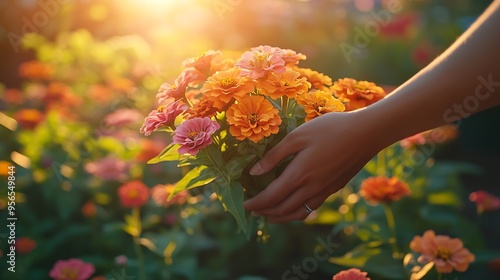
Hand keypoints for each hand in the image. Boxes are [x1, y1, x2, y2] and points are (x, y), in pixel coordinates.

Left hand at [244, 111, 382, 222]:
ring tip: (269, 216)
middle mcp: (311, 188)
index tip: (244, 204)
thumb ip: (274, 155)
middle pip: (282, 209)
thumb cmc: (330, 128)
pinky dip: (297, 212)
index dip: (255, 203)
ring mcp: (324, 191)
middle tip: (252, 210)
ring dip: (280, 217)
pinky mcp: (334, 188)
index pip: (270, 197)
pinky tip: (294, 207)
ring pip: (298, 213)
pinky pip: (311, 207)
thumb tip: (254, 172)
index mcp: (299, 174)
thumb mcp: (298, 136)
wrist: (366, 133)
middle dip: (264, 212)